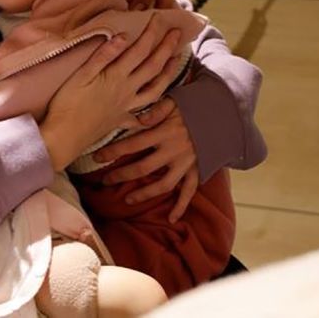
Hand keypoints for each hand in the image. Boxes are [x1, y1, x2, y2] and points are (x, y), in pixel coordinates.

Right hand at [40, 21, 183, 171]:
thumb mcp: (81, 76)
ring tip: (175, 61)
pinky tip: (157, 108)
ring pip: (154, 90)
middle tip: (177, 32)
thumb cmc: (67, 104)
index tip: (158, 19)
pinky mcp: (120, 120)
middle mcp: (126, 91)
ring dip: (167, 74)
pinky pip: (142, 117)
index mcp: (116, 77)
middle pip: (152, 67)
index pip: (139, 51)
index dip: (150, 34)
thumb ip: (103, 56)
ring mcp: (126, 107)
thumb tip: (123, 37)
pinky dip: (153, 112)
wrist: (64, 137)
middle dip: (166, 48)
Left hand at [92, 98, 199, 221]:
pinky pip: (189, 191)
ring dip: (144, 194)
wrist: (222, 115)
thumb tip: (138, 119)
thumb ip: (156, 110)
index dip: (113, 152)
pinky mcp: (197, 170)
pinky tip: (172, 218)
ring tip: (127, 199)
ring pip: (163, 184)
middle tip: (104, 181)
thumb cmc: (194, 106)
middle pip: (143, 168)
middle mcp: (174, 151)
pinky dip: (181, 205)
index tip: (96, 157)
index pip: (132, 144)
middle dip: (121, 175)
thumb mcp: (174, 101)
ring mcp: (186, 163)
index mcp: (164, 132)